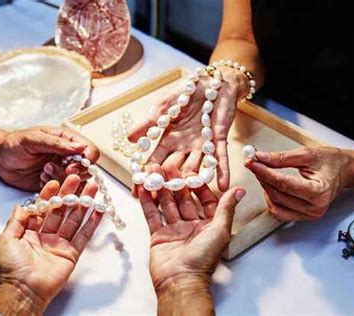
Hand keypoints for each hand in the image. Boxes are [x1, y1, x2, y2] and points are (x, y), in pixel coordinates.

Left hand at [0, 125, 98, 190]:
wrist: (0, 159)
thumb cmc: (14, 144)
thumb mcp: (33, 139)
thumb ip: (57, 143)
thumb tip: (80, 146)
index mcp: (67, 140)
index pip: (90, 150)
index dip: (87, 160)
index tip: (73, 166)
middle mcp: (69, 156)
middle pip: (87, 169)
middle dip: (72, 173)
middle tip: (51, 168)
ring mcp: (63, 170)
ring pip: (77, 182)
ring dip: (60, 179)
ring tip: (43, 171)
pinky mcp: (55, 183)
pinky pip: (65, 191)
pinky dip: (54, 188)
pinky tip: (41, 180)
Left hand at [0, 175, 102, 313]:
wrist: (22, 291)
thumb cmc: (10, 269)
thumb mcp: (6, 239)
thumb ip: (16, 220)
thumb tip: (22, 204)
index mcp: (29, 232)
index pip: (43, 208)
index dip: (50, 194)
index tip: (56, 182)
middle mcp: (46, 236)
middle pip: (61, 211)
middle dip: (69, 194)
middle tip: (77, 179)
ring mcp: (60, 244)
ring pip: (74, 219)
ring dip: (83, 204)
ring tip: (92, 188)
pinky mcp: (71, 254)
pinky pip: (84, 236)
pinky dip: (92, 223)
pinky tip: (98, 211)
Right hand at [129, 67, 247, 190]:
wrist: (212, 81)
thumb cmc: (186, 92)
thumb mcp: (164, 106)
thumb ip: (149, 123)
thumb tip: (129, 138)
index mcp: (168, 140)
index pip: (155, 161)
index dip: (147, 175)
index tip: (138, 190)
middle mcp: (184, 147)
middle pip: (175, 169)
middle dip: (169, 184)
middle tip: (163, 199)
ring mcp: (202, 145)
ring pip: (196, 167)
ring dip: (194, 180)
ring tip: (190, 193)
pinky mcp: (219, 140)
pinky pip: (220, 158)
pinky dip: (222, 171)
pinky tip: (224, 185)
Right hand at [138, 164, 245, 314]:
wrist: (180, 281)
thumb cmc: (203, 259)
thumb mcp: (220, 230)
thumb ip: (226, 208)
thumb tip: (239, 190)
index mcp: (208, 224)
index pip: (203, 198)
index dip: (196, 184)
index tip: (189, 170)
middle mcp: (192, 225)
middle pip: (182, 199)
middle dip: (175, 182)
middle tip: (167, 165)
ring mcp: (174, 229)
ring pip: (166, 204)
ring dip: (159, 188)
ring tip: (152, 172)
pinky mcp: (159, 235)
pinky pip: (152, 215)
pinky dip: (147, 202)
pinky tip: (142, 188)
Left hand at [245, 146, 350, 220]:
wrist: (344, 171)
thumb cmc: (331, 162)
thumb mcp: (307, 154)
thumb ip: (281, 158)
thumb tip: (260, 158)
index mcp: (320, 192)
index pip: (284, 183)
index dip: (265, 172)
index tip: (252, 163)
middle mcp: (315, 207)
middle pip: (278, 195)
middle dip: (263, 178)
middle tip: (254, 164)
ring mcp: (309, 214)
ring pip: (276, 205)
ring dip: (266, 189)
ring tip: (264, 173)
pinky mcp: (303, 216)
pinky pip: (279, 212)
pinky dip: (272, 200)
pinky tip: (271, 187)